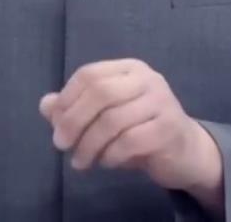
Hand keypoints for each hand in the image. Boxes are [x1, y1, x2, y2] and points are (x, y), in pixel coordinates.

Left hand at [38, 59, 222, 195]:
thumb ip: (75, 109)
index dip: (67, 99)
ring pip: (113, 120)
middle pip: (100, 93)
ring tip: (80, 162)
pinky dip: (111, 155)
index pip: (89, 74)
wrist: (185, 151)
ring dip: (89, 145)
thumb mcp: (105, 116)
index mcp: (129, 68)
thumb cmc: (139, 129)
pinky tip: (106, 162)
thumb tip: (45, 105)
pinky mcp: (170, 128)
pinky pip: (130, 141)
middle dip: (73, 121)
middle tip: (60, 145)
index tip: (54, 124)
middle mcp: (147, 78)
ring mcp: (162, 101)